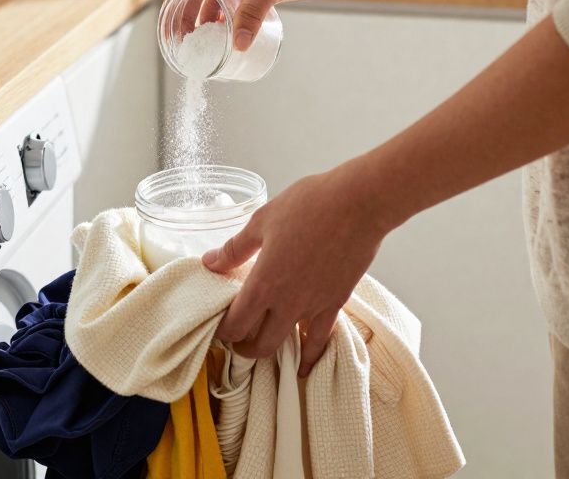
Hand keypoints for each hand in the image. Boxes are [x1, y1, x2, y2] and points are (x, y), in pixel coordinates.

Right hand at [168, 0, 358, 49]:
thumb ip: (252, 13)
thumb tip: (238, 44)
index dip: (174, 4)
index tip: (168, 28)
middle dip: (190, 17)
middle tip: (185, 44)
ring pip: (217, 0)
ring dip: (210, 21)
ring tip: (204, 46)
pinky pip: (237, 5)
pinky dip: (231, 20)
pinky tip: (228, 38)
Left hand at [202, 162, 393, 375]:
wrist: (359, 203)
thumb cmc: (308, 205)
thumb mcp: (262, 221)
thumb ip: (234, 248)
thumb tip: (209, 262)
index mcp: (264, 283)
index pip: (235, 324)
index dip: (223, 331)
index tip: (218, 325)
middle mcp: (287, 303)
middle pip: (259, 345)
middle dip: (242, 347)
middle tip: (236, 339)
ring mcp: (314, 306)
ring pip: (288, 346)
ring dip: (271, 350)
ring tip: (262, 346)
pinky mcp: (337, 303)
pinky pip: (321, 339)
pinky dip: (310, 355)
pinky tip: (305, 365)